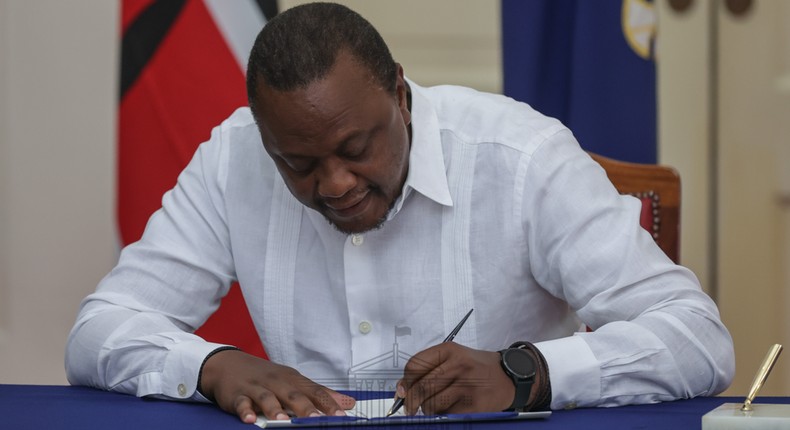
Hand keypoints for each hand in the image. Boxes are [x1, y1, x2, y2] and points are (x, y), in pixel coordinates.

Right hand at [198, 349, 355, 422]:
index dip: (328, 403)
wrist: (229, 364)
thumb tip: (348, 403)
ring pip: (267, 398)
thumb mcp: (293, 382)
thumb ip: (320, 394)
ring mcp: (257, 387)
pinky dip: (245, 410)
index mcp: (293, 380)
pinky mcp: (237, 395)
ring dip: (275, 409)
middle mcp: (277, 382)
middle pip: (293, 395)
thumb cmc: (267, 377)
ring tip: (284, 422)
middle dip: (306, 408)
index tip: (342, 415)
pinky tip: (250, 419)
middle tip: (317, 420)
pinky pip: (241, 403)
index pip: (314, 391)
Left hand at [395, 342, 516, 414]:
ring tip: (436, 406)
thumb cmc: (476, 368)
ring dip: (428, 410)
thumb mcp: (454, 358)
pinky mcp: (475, 404)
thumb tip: (402, 389)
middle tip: (411, 408)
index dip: (404, 382)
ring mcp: (467, 384)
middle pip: (421, 387)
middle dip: (411, 402)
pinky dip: (443, 415)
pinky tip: (450, 409)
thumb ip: (428, 369)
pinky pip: (447, 414)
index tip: (402, 392)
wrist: (509, 376)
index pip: (415, 365)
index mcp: (449, 350)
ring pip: (432, 404)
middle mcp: (458, 365)